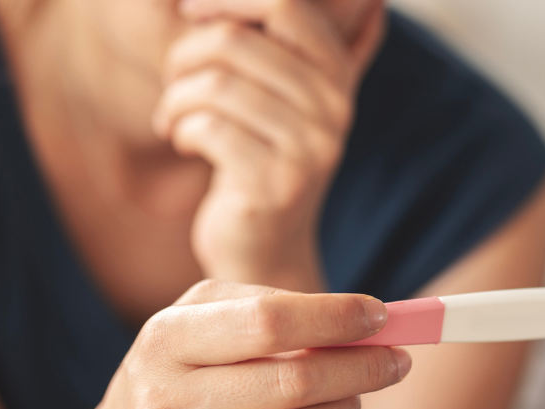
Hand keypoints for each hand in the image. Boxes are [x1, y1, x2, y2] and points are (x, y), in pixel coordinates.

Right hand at [24, 280, 409, 408]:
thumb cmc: (175, 373)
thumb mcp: (198, 320)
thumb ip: (267, 304)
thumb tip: (354, 320)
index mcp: (163, 341)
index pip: (268, 323)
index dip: (334, 317)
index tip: (379, 315)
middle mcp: (162, 405)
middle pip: (294, 382)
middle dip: (362, 366)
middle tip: (396, 359)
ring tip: (353, 395)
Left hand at [152, 0, 385, 288]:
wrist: (267, 248)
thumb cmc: (265, 163)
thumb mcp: (295, 103)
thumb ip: (313, 52)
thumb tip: (373, 3)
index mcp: (338, 77)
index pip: (287, 5)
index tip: (190, 12)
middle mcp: (334, 111)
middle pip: (236, 41)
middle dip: (184, 56)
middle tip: (173, 81)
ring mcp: (309, 150)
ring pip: (215, 85)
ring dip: (175, 98)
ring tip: (171, 117)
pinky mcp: (275, 185)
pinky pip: (207, 127)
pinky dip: (180, 129)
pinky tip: (182, 142)